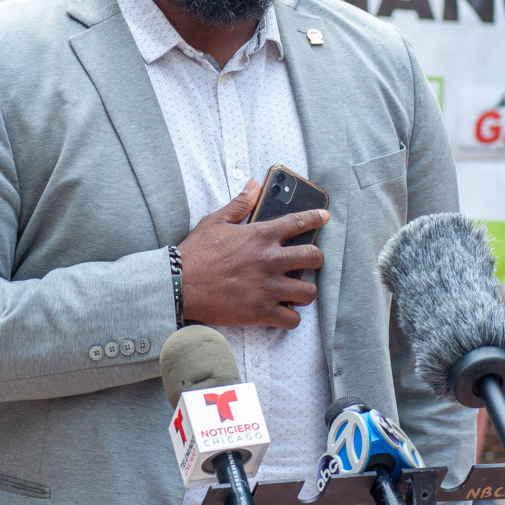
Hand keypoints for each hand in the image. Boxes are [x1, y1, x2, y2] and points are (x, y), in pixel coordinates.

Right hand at [176, 180, 327, 329]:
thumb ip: (240, 204)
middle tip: (308, 262)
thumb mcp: (215, 221)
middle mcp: (271, 260)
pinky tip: (283, 313)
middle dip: (316, 259)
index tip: (325, 218)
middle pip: (314, 257)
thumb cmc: (196, 253)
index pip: (299, 222)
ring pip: (308, 292)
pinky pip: (292, 319)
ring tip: (296, 291)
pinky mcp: (262, 312)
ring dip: (304, 292)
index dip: (316, 218)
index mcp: (261, 235)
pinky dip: (291, 318)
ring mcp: (269, 288)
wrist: (179, 284)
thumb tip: (254, 184)